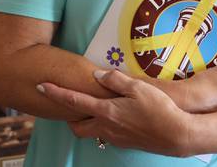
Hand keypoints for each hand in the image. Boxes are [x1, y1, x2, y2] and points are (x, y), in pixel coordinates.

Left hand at [38, 70, 192, 156]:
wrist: (176, 135)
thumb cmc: (159, 109)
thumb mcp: (138, 87)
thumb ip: (115, 80)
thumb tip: (97, 75)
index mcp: (106, 111)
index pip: (73, 101)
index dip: (55, 93)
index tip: (41, 86)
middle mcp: (106, 126)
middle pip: (76, 126)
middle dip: (68, 116)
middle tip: (71, 102)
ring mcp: (115, 137)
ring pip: (90, 131)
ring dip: (86, 121)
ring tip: (93, 107)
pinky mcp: (124, 142)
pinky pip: (105, 134)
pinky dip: (102, 125)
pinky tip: (115, 116)